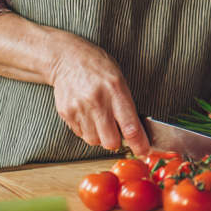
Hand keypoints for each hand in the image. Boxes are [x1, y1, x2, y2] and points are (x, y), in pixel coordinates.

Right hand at [47, 35, 148, 153]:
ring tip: (98, 118)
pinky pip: (80, 134)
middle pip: (110, 141)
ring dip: (99, 136)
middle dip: (116, 141)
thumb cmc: (98, 68)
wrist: (67, 58)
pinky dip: (86, 130)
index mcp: (116, 90)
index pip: (130, 126)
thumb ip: (126, 105)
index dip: (139, 144)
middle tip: (115, 131)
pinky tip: (87, 114)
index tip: (143, 151)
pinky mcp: (66, 113)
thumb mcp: (119, 80)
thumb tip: (134, 133)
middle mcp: (97, 101)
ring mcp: (80, 108)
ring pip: (94, 141)